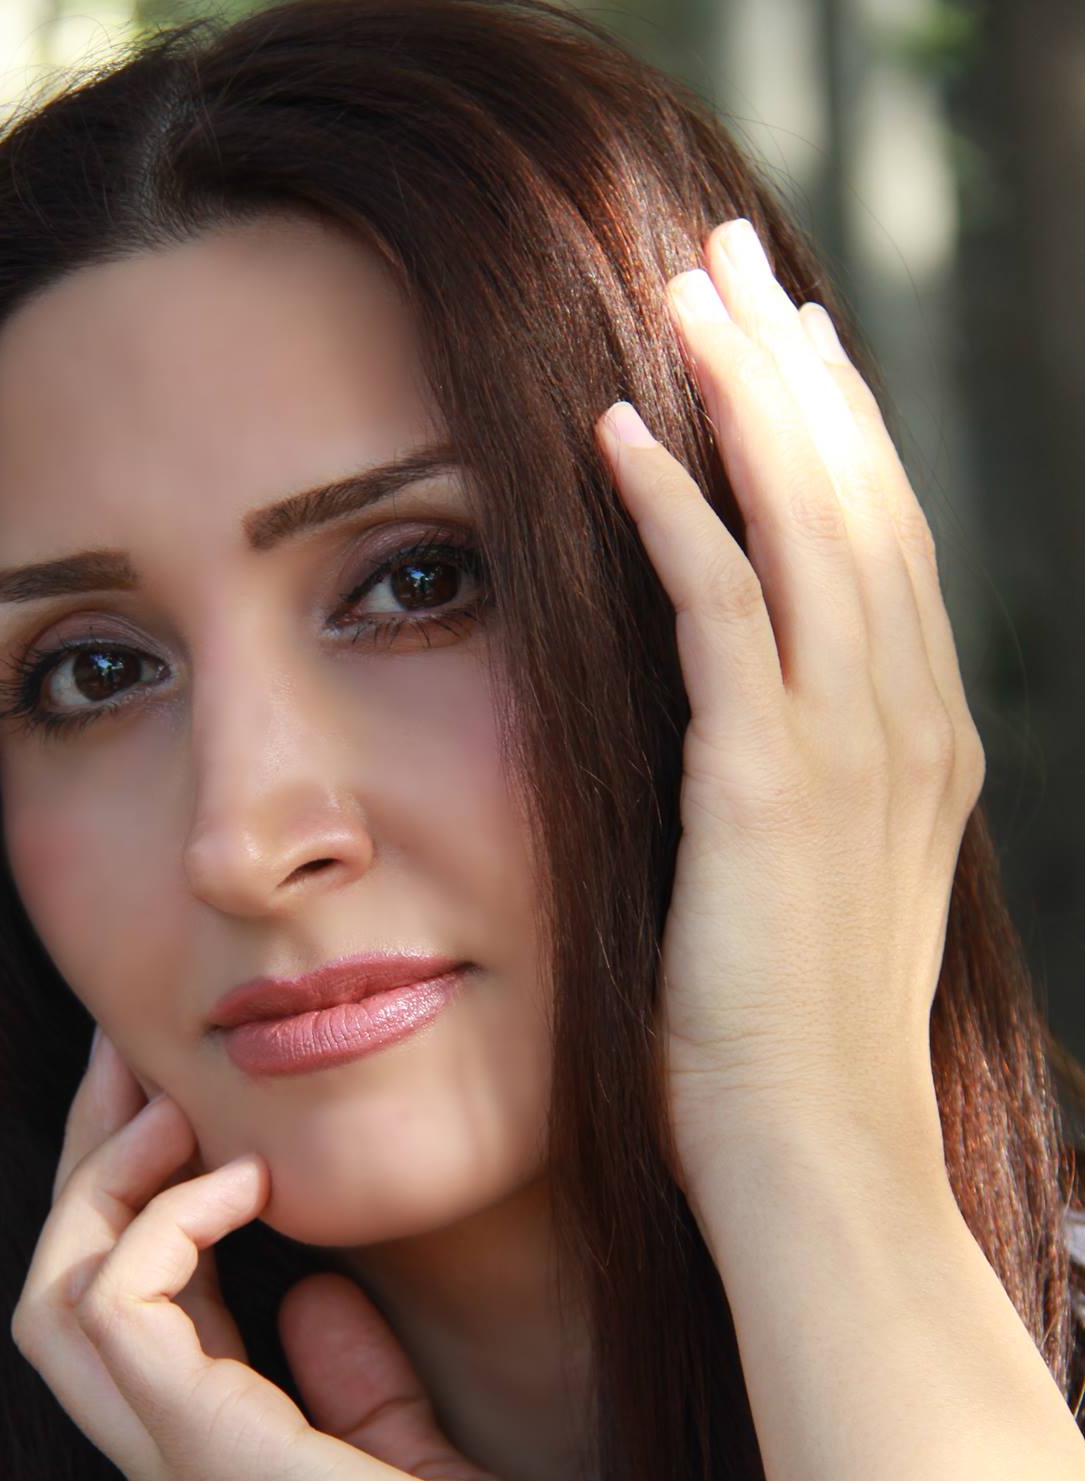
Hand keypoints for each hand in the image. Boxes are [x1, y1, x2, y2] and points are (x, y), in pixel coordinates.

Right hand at [10, 1030, 642, 1480]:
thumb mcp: (415, 1455)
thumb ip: (352, 1379)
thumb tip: (316, 1288)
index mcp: (211, 1470)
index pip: (128, 1317)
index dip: (141, 1204)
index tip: (182, 1102)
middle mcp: (165, 1472)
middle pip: (59, 1293)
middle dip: (88, 1165)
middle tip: (127, 1054)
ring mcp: (173, 1471)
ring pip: (53, 1298)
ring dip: (102, 1182)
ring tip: (170, 1099)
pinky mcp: (209, 1458)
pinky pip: (116, 1309)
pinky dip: (162, 1223)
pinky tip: (243, 1178)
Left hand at [596, 218, 984, 1205]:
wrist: (815, 1163)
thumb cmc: (786, 1060)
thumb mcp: (807, 900)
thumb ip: (792, 800)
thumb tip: (739, 751)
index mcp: (918, 746)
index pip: (881, 545)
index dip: (838, 431)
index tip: (791, 343)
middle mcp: (905, 723)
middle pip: (859, 496)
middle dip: (798, 369)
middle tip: (739, 261)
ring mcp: (850, 749)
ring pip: (808, 520)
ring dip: (744, 395)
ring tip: (684, 289)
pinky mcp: (769, 783)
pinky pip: (719, 603)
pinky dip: (673, 506)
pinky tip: (619, 430)